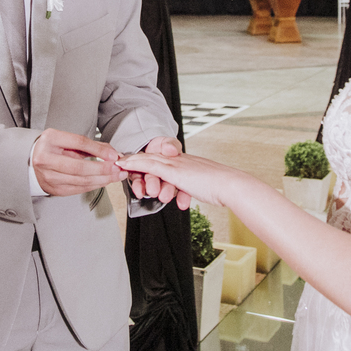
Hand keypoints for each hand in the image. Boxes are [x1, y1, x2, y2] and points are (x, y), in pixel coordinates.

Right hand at [31, 129, 126, 196]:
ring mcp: (49, 176)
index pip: (79, 143)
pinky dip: (94, 185)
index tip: (113, 155)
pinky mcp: (54, 189)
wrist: (33, 160)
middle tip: (118, 169)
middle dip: (103, 169)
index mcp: (50, 140)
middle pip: (79, 166)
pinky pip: (79, 189)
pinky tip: (104, 181)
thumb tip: (112, 153)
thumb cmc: (53, 148)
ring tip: (115, 176)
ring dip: (102, 179)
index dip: (98, 150)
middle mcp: (46, 158)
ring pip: (81, 180)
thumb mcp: (68, 139)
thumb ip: (90, 145)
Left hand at [118, 149, 246, 209]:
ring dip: (133, 161)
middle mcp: (181, 160)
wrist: (231, 185)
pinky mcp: (174, 171)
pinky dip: (136, 164)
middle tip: (122, 159)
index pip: (165, 158)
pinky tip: (124, 165)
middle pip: (154, 156)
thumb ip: (197, 188)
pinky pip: (150, 165)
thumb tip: (195, 194)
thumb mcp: (206, 186)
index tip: (138, 160)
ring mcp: (177, 164)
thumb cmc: (222, 188)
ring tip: (119, 162)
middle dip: (137, 158)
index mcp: (188, 163)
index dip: (150, 159)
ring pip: (149, 159)